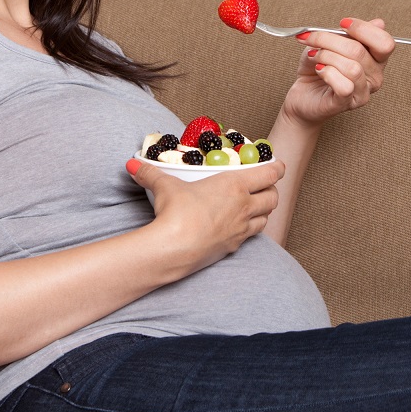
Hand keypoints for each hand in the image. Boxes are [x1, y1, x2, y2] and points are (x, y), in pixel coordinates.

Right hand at [126, 157, 285, 270]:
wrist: (175, 248)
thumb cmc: (176, 212)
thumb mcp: (164, 187)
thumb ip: (150, 173)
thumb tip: (133, 163)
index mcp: (234, 185)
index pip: (269, 173)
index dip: (277, 168)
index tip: (277, 164)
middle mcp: (244, 206)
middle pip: (273, 197)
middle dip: (272, 190)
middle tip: (264, 185)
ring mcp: (241, 228)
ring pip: (266, 218)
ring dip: (264, 211)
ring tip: (254, 205)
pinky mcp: (234, 246)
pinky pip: (252, 236)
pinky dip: (251, 229)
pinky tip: (240, 227)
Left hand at [281, 17, 394, 125]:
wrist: (302, 94)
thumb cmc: (318, 68)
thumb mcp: (332, 44)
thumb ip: (353, 34)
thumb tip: (379, 23)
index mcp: (376, 60)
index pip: (385, 42)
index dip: (363, 29)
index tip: (342, 23)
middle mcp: (375, 77)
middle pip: (360, 51)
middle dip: (330, 40)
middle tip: (312, 39)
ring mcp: (363, 92)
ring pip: (352, 68)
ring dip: (326, 56)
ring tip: (314, 56)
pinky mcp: (347, 104)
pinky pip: (344, 86)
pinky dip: (327, 73)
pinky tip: (319, 70)